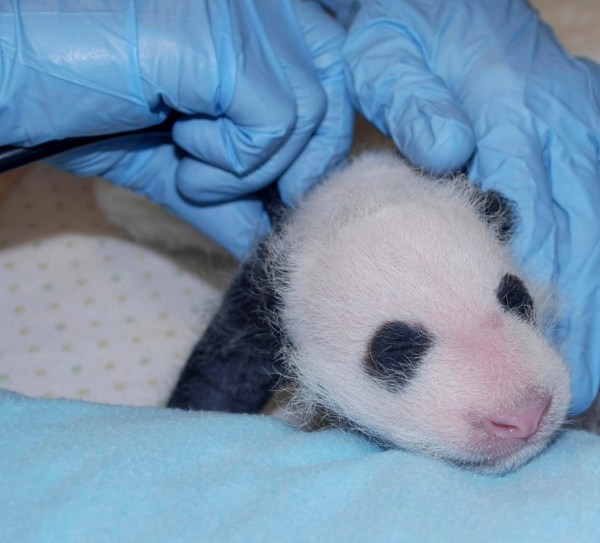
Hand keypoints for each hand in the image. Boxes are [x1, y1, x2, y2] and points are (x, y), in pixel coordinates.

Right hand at [0, 0, 352, 257]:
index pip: (338, 75)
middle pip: (333, 97)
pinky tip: (179, 145)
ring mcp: (240, 11)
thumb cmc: (94, 112)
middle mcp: (260, 0)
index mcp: (263, 13)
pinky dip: (229, 163)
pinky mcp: (216, 39)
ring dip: (246, 170)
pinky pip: (270, 124)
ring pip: (305, 116)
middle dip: (293, 163)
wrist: (16, 88)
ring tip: (187, 160)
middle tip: (228, 181)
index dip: (320, 139)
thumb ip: (243, 193)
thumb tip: (288, 234)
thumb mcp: (185, 162)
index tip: (279, 181)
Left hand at [324, 0, 599, 413]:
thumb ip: (413, 102)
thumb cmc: (415, 31)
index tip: (531, 344)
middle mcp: (565, 115)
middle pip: (583, 228)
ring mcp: (597, 115)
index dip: (536, 280)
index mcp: (507, 104)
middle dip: (583, 312)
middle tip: (574, 382)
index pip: (529, 206)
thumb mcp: (389, 56)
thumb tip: (448, 149)